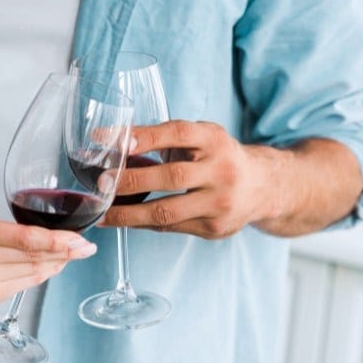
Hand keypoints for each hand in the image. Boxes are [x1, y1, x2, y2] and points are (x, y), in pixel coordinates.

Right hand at [0, 215, 96, 311]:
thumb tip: (52, 234)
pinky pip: (26, 282)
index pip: (25, 236)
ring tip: (76, 255)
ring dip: (58, 262)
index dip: (57, 239)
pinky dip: (44, 274)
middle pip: (32, 254)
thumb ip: (5, 231)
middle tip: (87, 247)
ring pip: (32, 269)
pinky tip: (55, 266)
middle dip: (65, 250)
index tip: (79, 238)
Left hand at [101, 120, 285, 238]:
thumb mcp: (198, 138)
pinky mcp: (215, 228)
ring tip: (102, 213)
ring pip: (167, 211)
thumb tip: (110, 142)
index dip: (142, 137)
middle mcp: (222, 170)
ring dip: (128, 214)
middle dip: (130, 181)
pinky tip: (123, 220)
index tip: (107, 140)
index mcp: (215, 139)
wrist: (262, 187)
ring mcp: (220, 203)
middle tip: (100, 183)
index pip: (177, 133)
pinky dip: (143, 224)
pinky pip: (171, 227)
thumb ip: (162, 138)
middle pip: (171, 176)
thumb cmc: (217, 157)